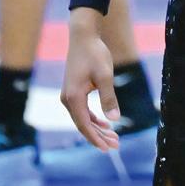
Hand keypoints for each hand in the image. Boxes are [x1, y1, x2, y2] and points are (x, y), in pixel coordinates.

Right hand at [61, 18, 120, 151]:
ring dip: (98, 128)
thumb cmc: (94, 53)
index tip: (108, 149)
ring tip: (114, 137)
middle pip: (83, 125)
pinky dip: (93, 119)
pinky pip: (82, 111)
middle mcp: (67, 99)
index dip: (96, 138)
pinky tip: (104, 123)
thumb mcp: (105, 75)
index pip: (84, 125)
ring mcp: (69, 96)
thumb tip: (114, 119)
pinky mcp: (73, 91)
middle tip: (116, 145)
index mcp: (73, 98)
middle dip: (99, 136)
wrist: (83, 36)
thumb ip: (109, 97)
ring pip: (83, 119)